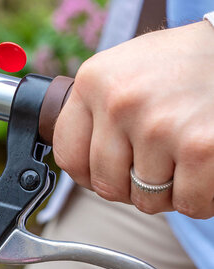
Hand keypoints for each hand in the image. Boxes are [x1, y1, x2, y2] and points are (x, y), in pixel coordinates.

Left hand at [53, 21, 213, 218]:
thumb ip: (95, 107)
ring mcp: (156, 125)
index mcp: (93, 81)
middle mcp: (118, 102)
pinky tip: (202, 163)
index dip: (87, 173)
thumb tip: (77, 160)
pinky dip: (199, 195)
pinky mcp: (199, 147)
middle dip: (129, 186)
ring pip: (146, 199)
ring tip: (179, 155)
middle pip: (105, 184)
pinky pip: (188, 204)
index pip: (67, 154)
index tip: (104, 172)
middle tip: (151, 166)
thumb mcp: (122, 69)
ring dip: (165, 190)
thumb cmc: (176, 64)